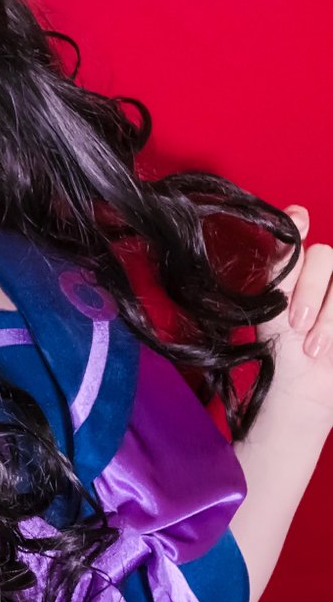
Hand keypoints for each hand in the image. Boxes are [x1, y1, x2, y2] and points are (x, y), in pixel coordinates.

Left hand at [255, 205, 332, 427]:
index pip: (300, 232)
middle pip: (326, 256)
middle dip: (310, 291)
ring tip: (313, 347)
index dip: (298, 225)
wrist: (303, 389)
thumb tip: (297, 212)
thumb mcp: (275, 304)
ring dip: (329, 317)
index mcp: (298, 265)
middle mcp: (324, 272)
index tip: (299, 220)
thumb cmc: (283, 348)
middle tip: (297, 324)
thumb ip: (284, 263)